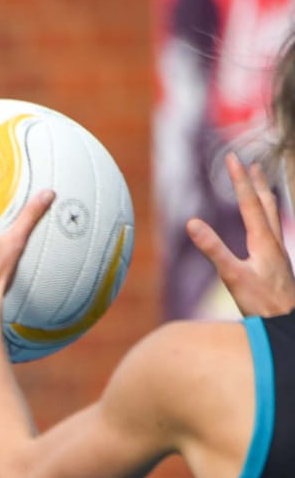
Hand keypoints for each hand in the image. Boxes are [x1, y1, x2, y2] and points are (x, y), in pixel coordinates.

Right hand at [187, 151, 294, 317]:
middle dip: (255, 182)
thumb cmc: (261, 302)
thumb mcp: (232, 276)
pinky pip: (272, 229)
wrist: (286, 319)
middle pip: (265, 202)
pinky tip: (266, 224)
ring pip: (272, 215)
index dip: (239, 179)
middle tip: (250, 162)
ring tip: (262, 184)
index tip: (232, 158)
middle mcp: (273, 240)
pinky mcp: (277, 261)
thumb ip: (213, 249)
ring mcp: (277, 251)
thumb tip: (192, 224)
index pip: (248, 201)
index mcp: (263, 240)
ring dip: (265, 196)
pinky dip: (268, 217)